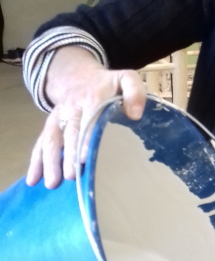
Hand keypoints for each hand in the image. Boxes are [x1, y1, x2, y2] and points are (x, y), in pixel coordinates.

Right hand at [26, 47, 146, 189]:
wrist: (79, 76)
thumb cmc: (108, 85)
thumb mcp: (126, 79)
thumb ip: (135, 92)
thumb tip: (135, 114)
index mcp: (93, 99)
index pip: (89, 120)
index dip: (85, 139)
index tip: (83, 158)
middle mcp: (72, 109)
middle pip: (68, 133)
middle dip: (67, 155)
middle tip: (70, 176)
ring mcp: (58, 118)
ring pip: (51, 139)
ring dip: (49, 161)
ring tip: (52, 184)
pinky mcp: (51, 126)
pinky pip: (41, 143)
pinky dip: (35, 161)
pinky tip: (33, 180)